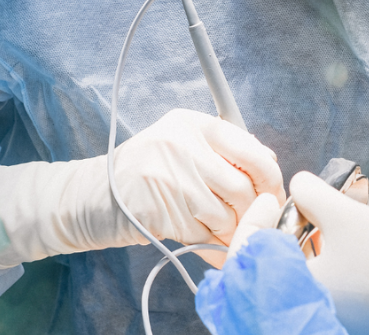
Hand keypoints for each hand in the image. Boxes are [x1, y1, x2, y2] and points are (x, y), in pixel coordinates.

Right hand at [0, 109, 284, 268]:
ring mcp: (169, 178)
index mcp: (193, 124)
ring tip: (232, 236)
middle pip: (242, 188)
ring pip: (226, 215)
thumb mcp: (184, 145)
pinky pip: (203, 234)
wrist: (94, 196)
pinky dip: (214, 245)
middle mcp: (181, 146)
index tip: (274, 196)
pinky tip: (211, 244)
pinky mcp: (159, 210)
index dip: (271, 178)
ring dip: (235, 232)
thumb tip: (271, 164)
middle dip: (256, 213)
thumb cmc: (150, 171)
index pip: (250, 150)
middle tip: (258, 224)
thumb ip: (224, 150)